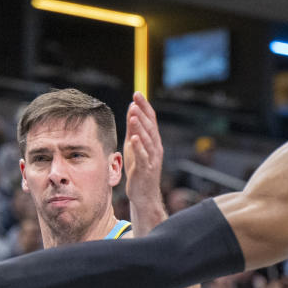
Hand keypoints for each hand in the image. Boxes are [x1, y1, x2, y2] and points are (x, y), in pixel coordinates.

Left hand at [123, 92, 164, 223]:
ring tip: (133, 115)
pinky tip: (134, 138)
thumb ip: (133, 129)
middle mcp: (156, 147)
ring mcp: (152, 158)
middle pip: (151, 126)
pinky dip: (139, 147)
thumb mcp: (134, 145)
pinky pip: (143, 156)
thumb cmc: (138, 168)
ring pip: (148, 140)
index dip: (144, 106)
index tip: (137, 93)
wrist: (143, 193)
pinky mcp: (146, 169)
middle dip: (143, 112)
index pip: (151, 119)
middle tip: (136, 99)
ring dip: (141, 127)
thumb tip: (132, 109)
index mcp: (153, 140)